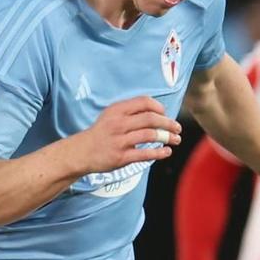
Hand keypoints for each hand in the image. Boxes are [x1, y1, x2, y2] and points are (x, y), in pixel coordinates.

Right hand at [68, 96, 182, 174]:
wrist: (81, 152)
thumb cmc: (101, 133)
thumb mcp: (111, 115)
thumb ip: (130, 111)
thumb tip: (157, 112)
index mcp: (117, 110)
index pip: (144, 102)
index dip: (159, 107)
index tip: (165, 113)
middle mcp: (118, 123)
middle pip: (151, 119)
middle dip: (168, 123)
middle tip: (177, 128)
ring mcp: (119, 141)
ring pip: (150, 135)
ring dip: (167, 137)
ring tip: (176, 139)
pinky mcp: (121, 157)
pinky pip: (145, 154)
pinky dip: (159, 152)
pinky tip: (166, 151)